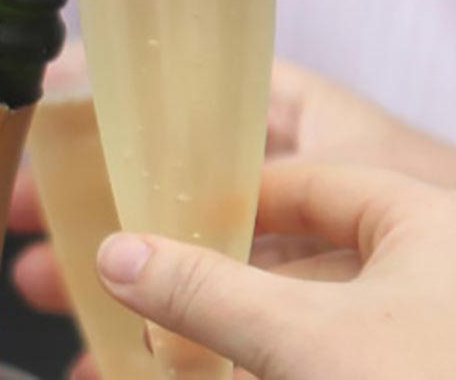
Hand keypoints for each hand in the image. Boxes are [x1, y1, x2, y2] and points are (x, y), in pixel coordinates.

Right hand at [94, 165, 455, 378]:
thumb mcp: (301, 335)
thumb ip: (202, 291)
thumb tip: (119, 255)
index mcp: (429, 226)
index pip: (310, 183)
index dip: (227, 195)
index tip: (158, 217)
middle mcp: (433, 278)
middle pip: (296, 259)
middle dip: (208, 278)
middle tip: (136, 289)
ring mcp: (416, 343)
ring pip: (300, 324)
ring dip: (220, 337)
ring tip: (143, 353)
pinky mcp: (400, 377)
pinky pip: (311, 366)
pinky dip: (257, 367)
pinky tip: (193, 379)